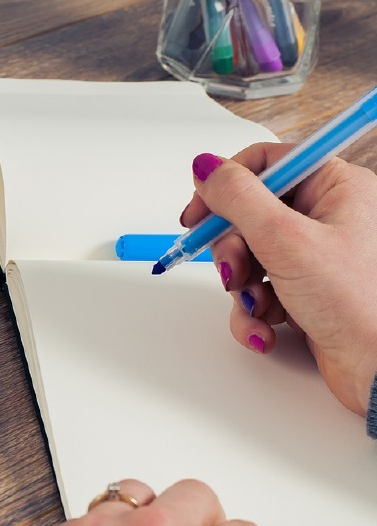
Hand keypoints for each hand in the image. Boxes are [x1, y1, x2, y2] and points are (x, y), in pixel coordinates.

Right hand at [181, 144, 376, 415]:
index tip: (197, 213)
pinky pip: (259, 292)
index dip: (224, 187)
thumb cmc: (360, 304)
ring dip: (242, 288)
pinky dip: (253, 313)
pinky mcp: (306, 293)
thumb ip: (238, 198)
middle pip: (249, 216)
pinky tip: (266, 328)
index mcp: (336, 188)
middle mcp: (328, 218)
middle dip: (232, 252)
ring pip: (249, 259)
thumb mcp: (286, 240)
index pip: (264, 165)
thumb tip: (207, 167)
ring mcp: (316, 258)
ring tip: (257, 305)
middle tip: (233, 271)